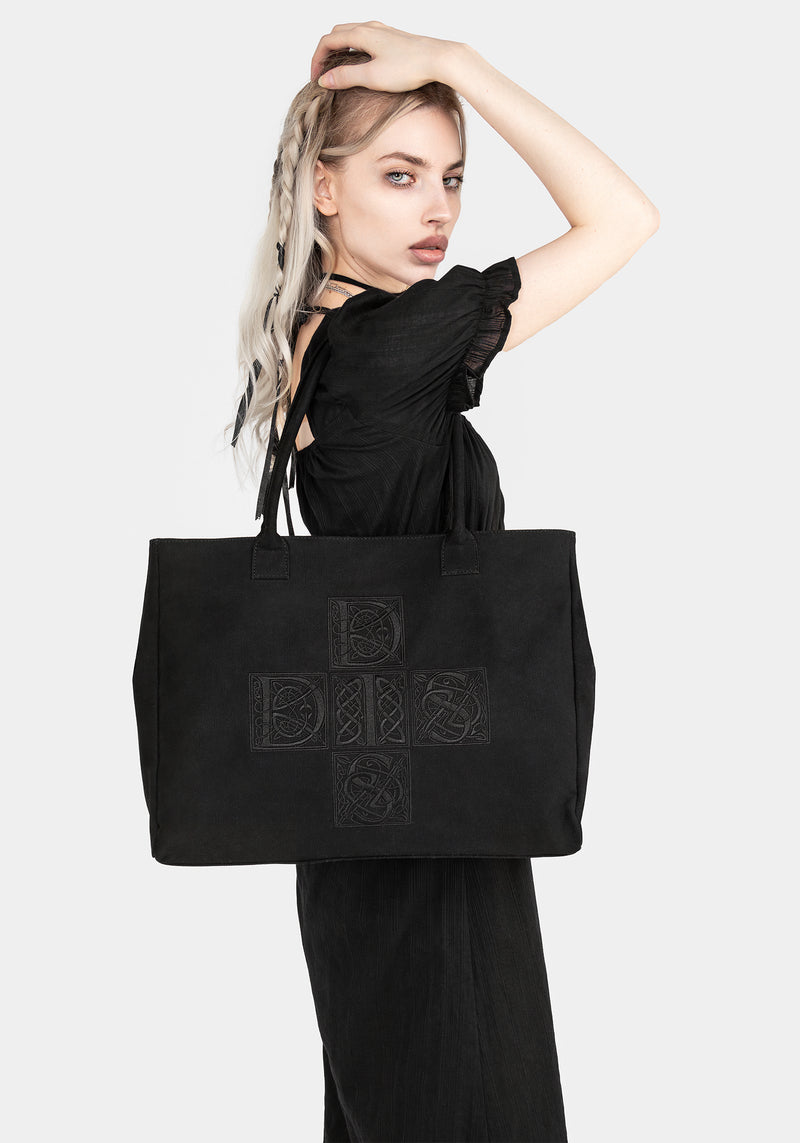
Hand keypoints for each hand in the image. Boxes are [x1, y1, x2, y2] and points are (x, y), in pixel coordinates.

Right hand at [310, 21, 455, 92]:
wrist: (438, 59)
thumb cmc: (409, 67)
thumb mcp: (372, 77)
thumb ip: (346, 77)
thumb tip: (325, 80)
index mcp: (361, 34)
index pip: (327, 41)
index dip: (317, 60)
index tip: (316, 79)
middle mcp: (370, 28)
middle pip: (337, 34)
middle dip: (325, 53)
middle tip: (323, 74)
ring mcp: (382, 31)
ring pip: (351, 34)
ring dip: (339, 50)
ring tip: (338, 70)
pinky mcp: (392, 38)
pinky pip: (364, 38)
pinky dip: (353, 49)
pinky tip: (360, 65)